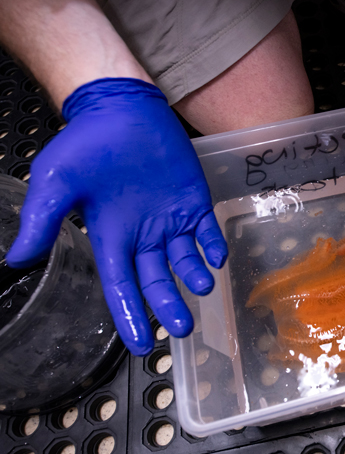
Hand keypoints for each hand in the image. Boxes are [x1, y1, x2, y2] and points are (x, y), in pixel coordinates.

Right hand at [5, 78, 227, 355]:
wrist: (119, 108)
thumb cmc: (85, 144)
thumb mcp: (57, 183)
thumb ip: (43, 220)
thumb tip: (16, 260)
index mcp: (111, 237)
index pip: (121, 285)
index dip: (130, 314)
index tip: (141, 345)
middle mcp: (142, 235)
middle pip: (157, 280)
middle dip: (169, 305)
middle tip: (181, 328)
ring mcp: (170, 219)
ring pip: (184, 261)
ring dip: (194, 277)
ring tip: (200, 289)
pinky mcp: (192, 201)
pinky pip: (206, 231)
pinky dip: (211, 245)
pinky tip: (215, 257)